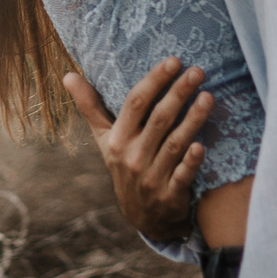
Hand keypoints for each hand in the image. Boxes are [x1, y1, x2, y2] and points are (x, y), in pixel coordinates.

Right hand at [66, 58, 211, 244]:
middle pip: (158, 119)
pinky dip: (191, 161)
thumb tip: (68, 75)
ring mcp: (151, 177)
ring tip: (208, 96)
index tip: (174, 60)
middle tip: (198, 71)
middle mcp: (132, 156)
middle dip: (178, 92)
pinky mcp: (169, 195)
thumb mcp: (105, 140)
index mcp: (118, 139)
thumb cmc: (125, 165)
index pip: (135, 103)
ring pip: (174, 143)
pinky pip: (181, 175)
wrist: (142, 216)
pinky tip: (202, 145)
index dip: (154, 80)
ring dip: (192, 120)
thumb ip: (90, 107)